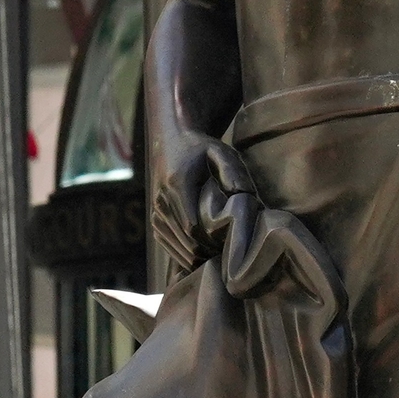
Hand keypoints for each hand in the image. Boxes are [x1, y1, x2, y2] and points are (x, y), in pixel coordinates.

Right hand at [151, 135, 257, 269]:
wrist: (172, 142)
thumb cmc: (202, 149)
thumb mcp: (221, 151)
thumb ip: (233, 171)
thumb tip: (242, 194)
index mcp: (178, 184)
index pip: (194, 227)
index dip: (215, 241)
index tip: (234, 241)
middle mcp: (162, 200)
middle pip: (188, 241)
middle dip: (211, 250)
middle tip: (234, 252)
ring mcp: (157, 211)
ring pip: (179, 247)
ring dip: (201, 255)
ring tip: (223, 251)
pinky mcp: (156, 219)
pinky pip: (170, 246)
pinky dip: (188, 254)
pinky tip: (206, 251)